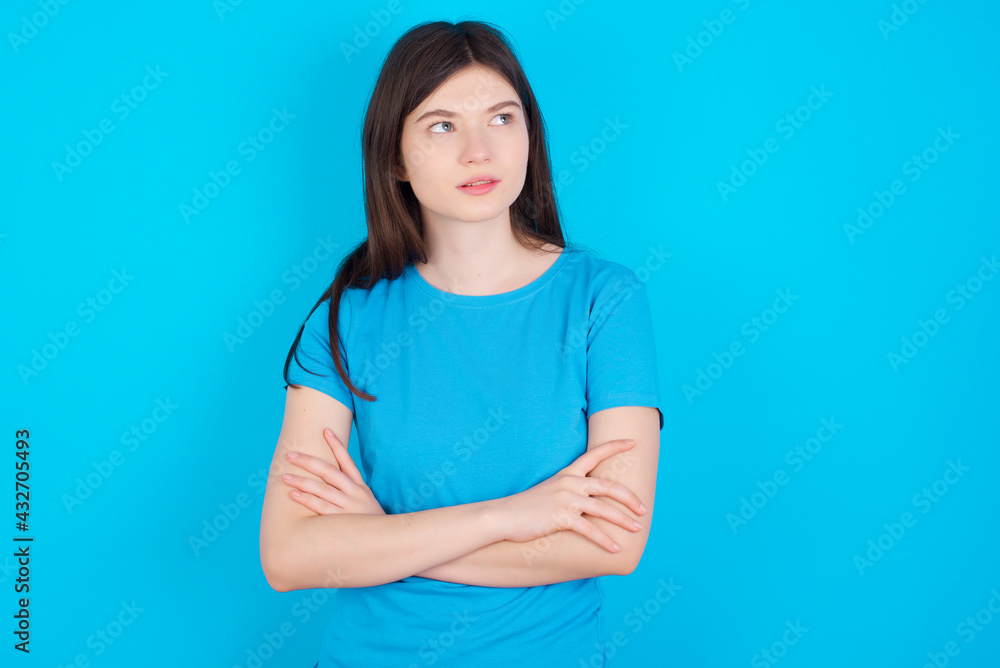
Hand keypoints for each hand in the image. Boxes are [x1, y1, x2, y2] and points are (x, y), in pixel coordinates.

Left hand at [282, 428, 384, 515]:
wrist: (384, 540)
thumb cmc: (369, 520)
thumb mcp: (365, 500)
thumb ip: (350, 488)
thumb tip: (331, 476)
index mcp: (360, 486)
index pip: (347, 461)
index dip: (336, 445)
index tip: (325, 430)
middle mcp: (354, 492)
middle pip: (329, 472)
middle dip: (309, 462)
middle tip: (291, 455)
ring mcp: (348, 506)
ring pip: (322, 489)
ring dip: (302, 481)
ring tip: (285, 476)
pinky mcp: (342, 520)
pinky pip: (321, 507)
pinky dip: (307, 500)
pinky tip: (294, 494)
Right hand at [494, 439, 645, 552]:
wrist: (504, 516)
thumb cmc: (527, 507)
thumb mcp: (550, 491)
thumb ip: (569, 491)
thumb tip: (588, 501)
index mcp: (568, 474)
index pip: (594, 454)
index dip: (615, 446)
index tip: (632, 442)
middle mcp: (570, 483)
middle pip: (609, 486)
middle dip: (630, 498)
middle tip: (643, 509)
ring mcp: (566, 500)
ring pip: (604, 509)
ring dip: (623, 520)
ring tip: (637, 529)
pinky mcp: (561, 517)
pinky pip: (590, 530)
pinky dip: (605, 540)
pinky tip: (615, 548)